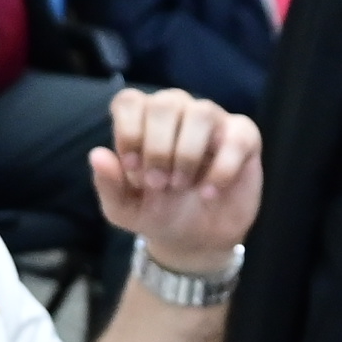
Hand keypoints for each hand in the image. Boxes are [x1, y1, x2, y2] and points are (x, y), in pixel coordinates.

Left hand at [91, 88, 261, 270]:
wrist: (196, 240)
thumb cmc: (157, 212)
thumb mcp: (124, 209)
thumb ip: (108, 183)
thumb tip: (97, 155)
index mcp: (143, 121)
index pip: (130, 101)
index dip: (129, 132)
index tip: (133, 169)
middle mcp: (178, 112)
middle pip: (165, 103)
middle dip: (158, 148)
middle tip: (158, 184)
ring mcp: (212, 121)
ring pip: (201, 112)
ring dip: (187, 155)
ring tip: (182, 186)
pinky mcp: (244, 137)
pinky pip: (238, 136)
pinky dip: (222, 168)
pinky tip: (210, 192)